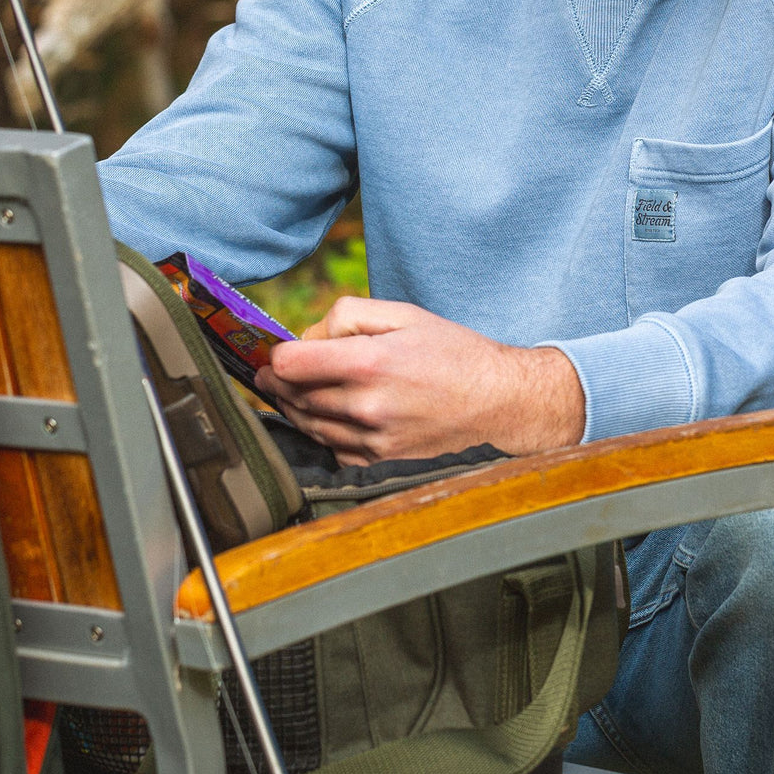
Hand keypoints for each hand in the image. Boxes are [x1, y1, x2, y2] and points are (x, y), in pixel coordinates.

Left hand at [255, 297, 585, 465]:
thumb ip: (349, 314)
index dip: (278, 355)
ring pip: (308, 425)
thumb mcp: (404, 313)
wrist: (497, 400)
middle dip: (280, 381)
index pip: (289, 364)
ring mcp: (372, 438)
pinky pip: (332, 448)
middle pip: (293, 396)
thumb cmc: (453, 352)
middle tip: (277, 371)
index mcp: (369, 362)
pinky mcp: (380, 459)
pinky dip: (323, 432)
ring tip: (298, 390)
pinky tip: (330, 416)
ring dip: (295, 407)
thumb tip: (309, 336)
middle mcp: (366, 405)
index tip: (280, 351)